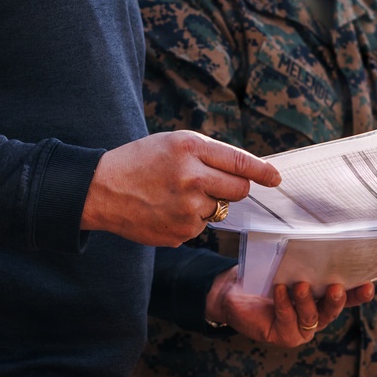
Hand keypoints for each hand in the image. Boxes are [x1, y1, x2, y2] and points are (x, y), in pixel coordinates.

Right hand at [82, 131, 279, 246]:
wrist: (100, 190)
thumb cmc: (140, 161)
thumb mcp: (173, 143)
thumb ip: (209, 154)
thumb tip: (248, 174)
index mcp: (190, 149)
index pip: (240, 162)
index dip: (262, 171)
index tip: (275, 178)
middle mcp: (191, 178)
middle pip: (239, 190)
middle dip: (233, 187)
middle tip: (209, 183)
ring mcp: (186, 209)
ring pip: (219, 209)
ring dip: (205, 204)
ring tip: (173, 195)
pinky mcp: (180, 233)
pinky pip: (200, 227)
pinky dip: (188, 220)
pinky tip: (164, 210)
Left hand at [205, 268, 375, 346]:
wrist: (233, 291)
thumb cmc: (264, 275)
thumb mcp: (286, 266)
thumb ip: (305, 262)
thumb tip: (320, 242)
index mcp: (323, 299)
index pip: (347, 298)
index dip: (358, 294)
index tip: (368, 284)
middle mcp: (316, 316)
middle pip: (332, 311)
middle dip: (336, 300)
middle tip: (336, 287)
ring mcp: (300, 329)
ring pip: (311, 317)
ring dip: (307, 301)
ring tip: (301, 285)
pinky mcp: (282, 336)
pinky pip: (287, 320)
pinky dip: (284, 304)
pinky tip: (279, 290)